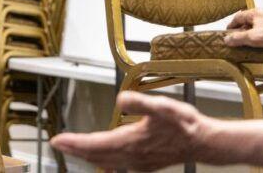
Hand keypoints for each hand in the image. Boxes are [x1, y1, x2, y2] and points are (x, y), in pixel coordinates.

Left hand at [50, 91, 210, 170]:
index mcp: (131, 141)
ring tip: (72, 148)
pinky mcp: (145, 163)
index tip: (57, 140)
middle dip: (76, 149)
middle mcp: (132, 155)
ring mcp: (138, 161)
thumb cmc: (185, 124)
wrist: (205, 143)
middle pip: (96, 154)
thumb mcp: (164, 106)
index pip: (96, 144)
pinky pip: (117, 163)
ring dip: (87, 155)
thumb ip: (141, 103)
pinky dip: (103, 159)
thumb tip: (121, 99)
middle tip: (57, 144)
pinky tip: (100, 158)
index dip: (75, 143)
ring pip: (105, 160)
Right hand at [225, 8, 262, 47]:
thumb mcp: (254, 37)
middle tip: (240, 39)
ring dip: (256, 31)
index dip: (231, 25)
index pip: (237, 17)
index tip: (228, 33)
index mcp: (254, 13)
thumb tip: (226, 39)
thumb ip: (239, 38)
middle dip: (244, 29)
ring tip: (255, 40)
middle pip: (249, 19)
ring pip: (260, 23)